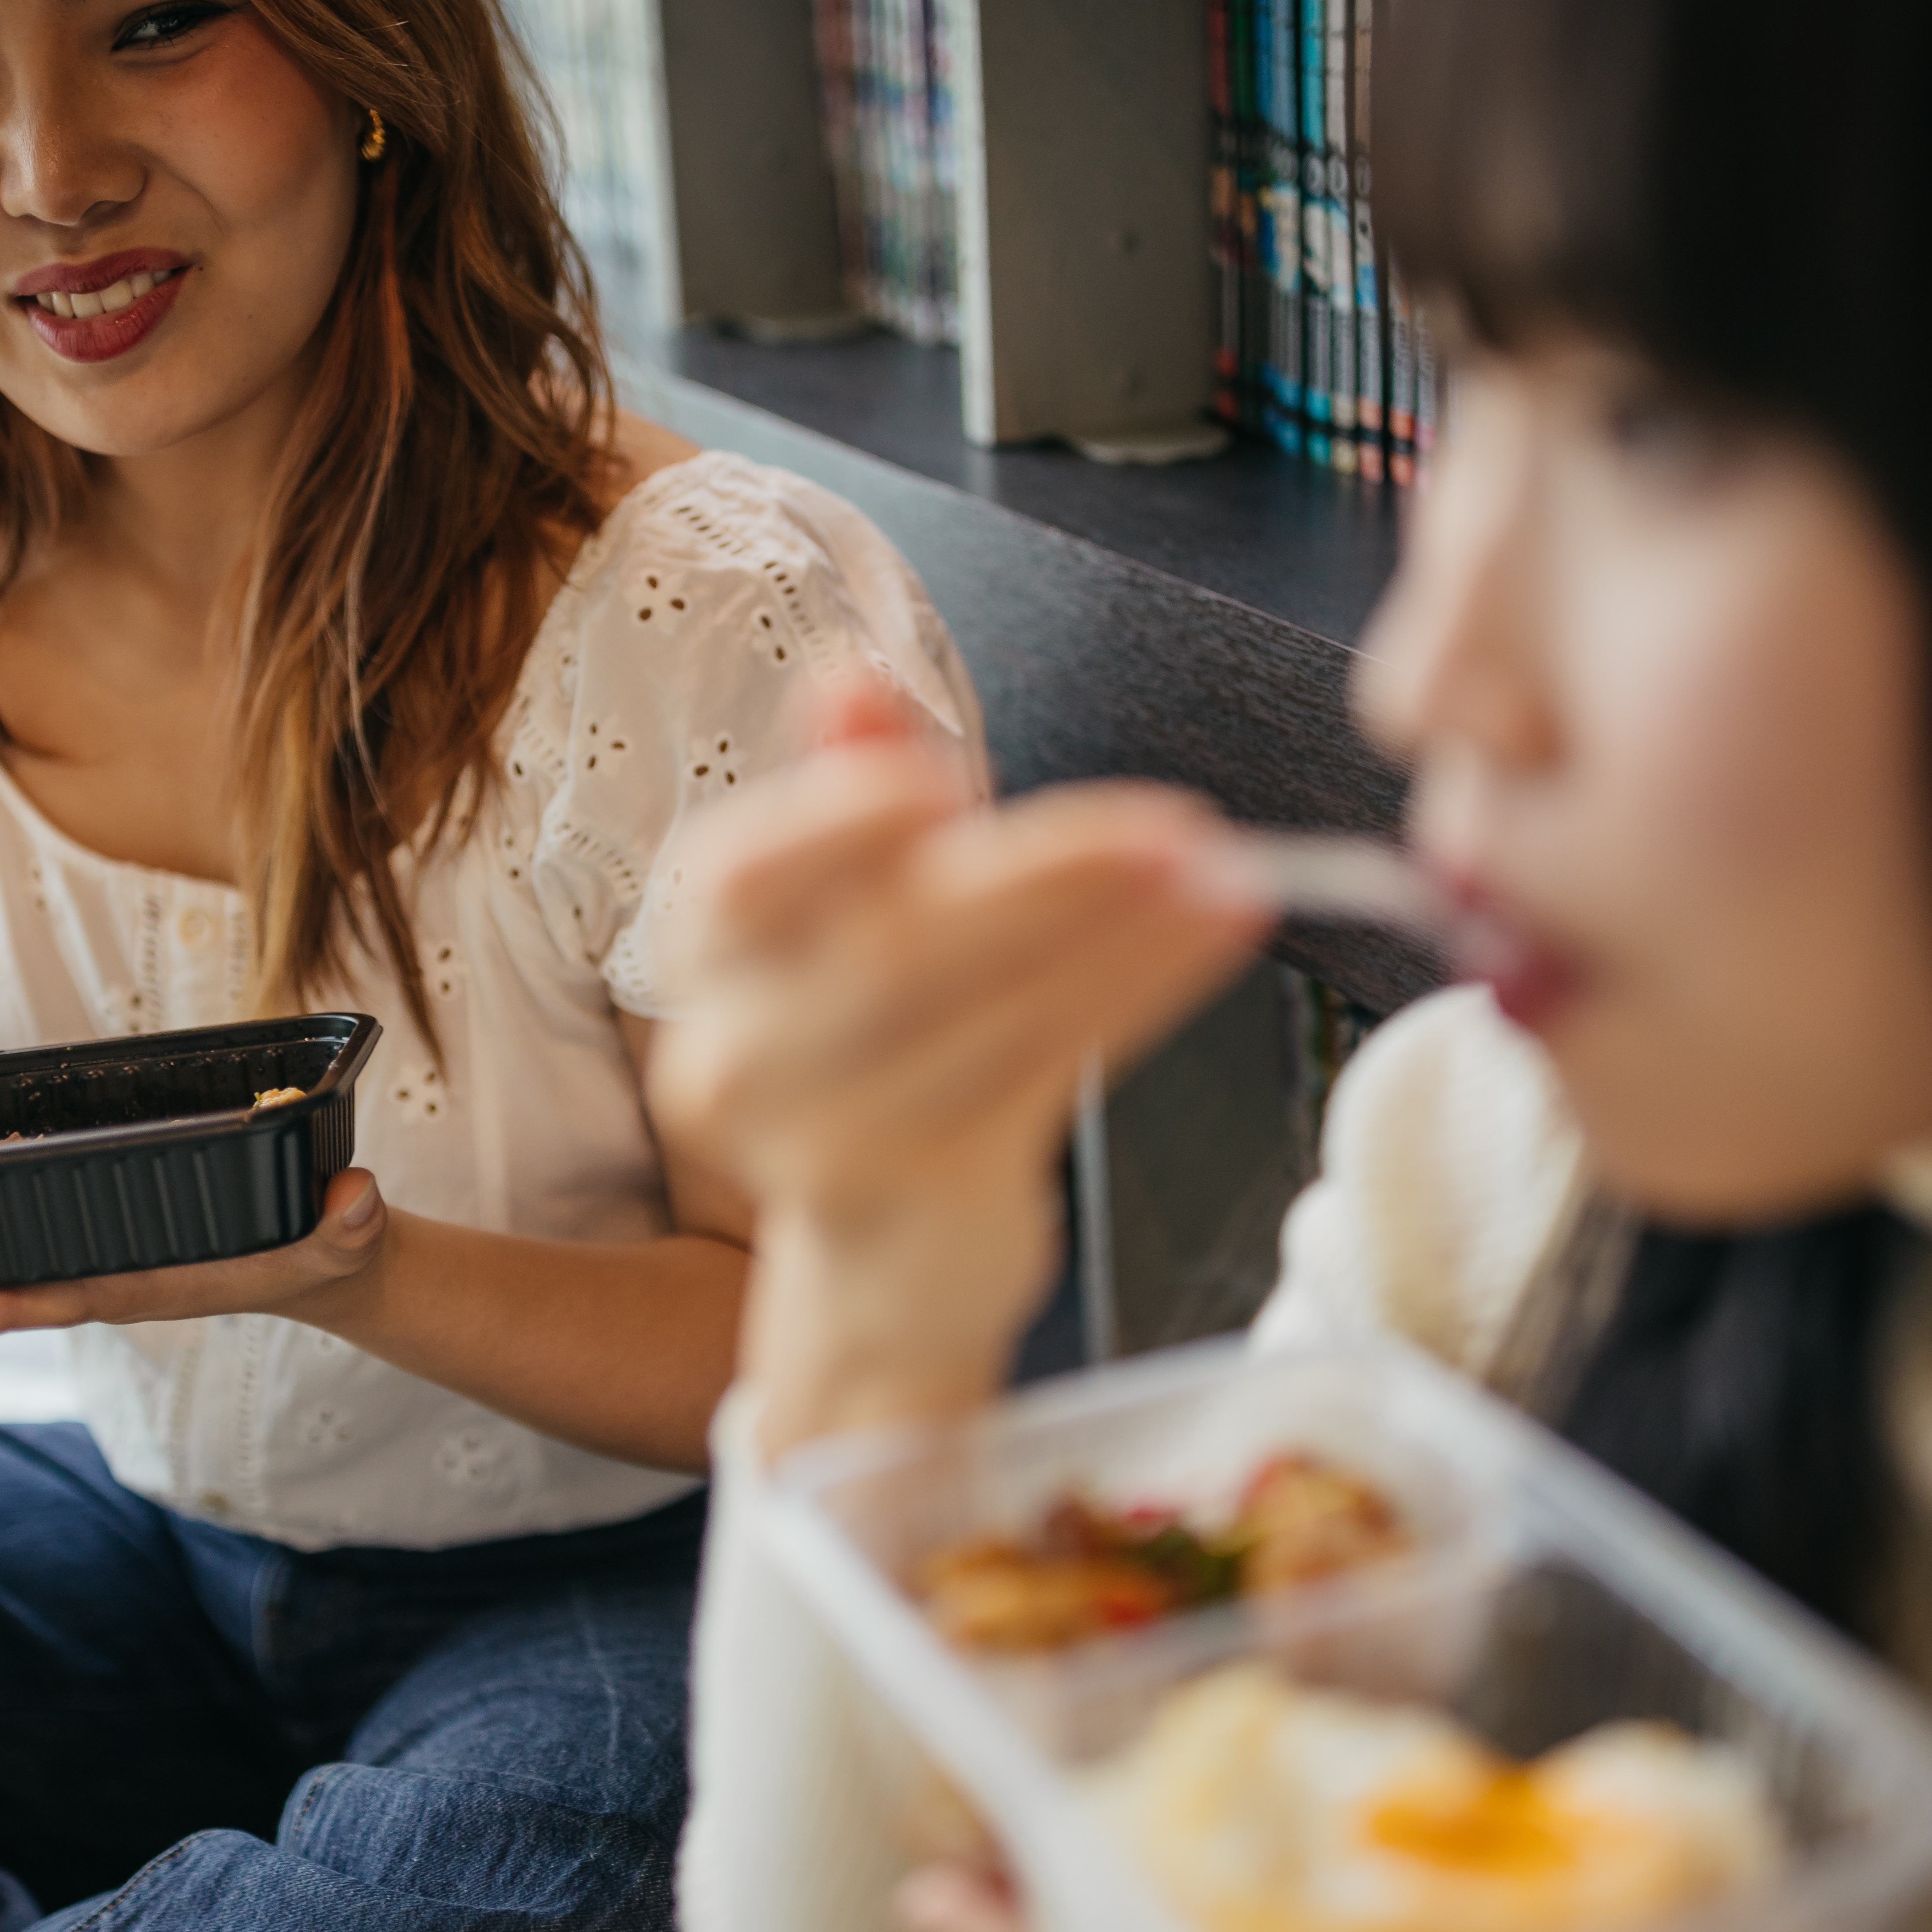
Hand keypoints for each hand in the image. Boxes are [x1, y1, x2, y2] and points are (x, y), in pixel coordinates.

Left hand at [0, 1169, 390, 1333]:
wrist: (320, 1262)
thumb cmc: (329, 1242)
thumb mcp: (347, 1230)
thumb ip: (351, 1221)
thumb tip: (358, 1204)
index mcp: (149, 1281)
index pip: (65, 1294)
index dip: (4, 1302)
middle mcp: (96, 1282)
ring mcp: (77, 1269)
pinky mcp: (73, 1249)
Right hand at [645, 682, 1267, 1444]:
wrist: (883, 1256)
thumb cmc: (877, 1043)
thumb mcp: (854, 904)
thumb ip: (849, 789)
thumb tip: (849, 675)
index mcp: (707, 956)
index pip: (745, 879)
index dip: (838, 825)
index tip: (948, 783)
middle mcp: (739, 1056)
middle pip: (895, 954)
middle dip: (1045, 879)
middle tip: (1172, 829)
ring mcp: (822, 1142)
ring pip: (990, 1017)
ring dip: (1123, 938)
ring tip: (1224, 880)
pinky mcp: (922, 1193)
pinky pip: (1044, 1072)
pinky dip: (1136, 994)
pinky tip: (1203, 940)